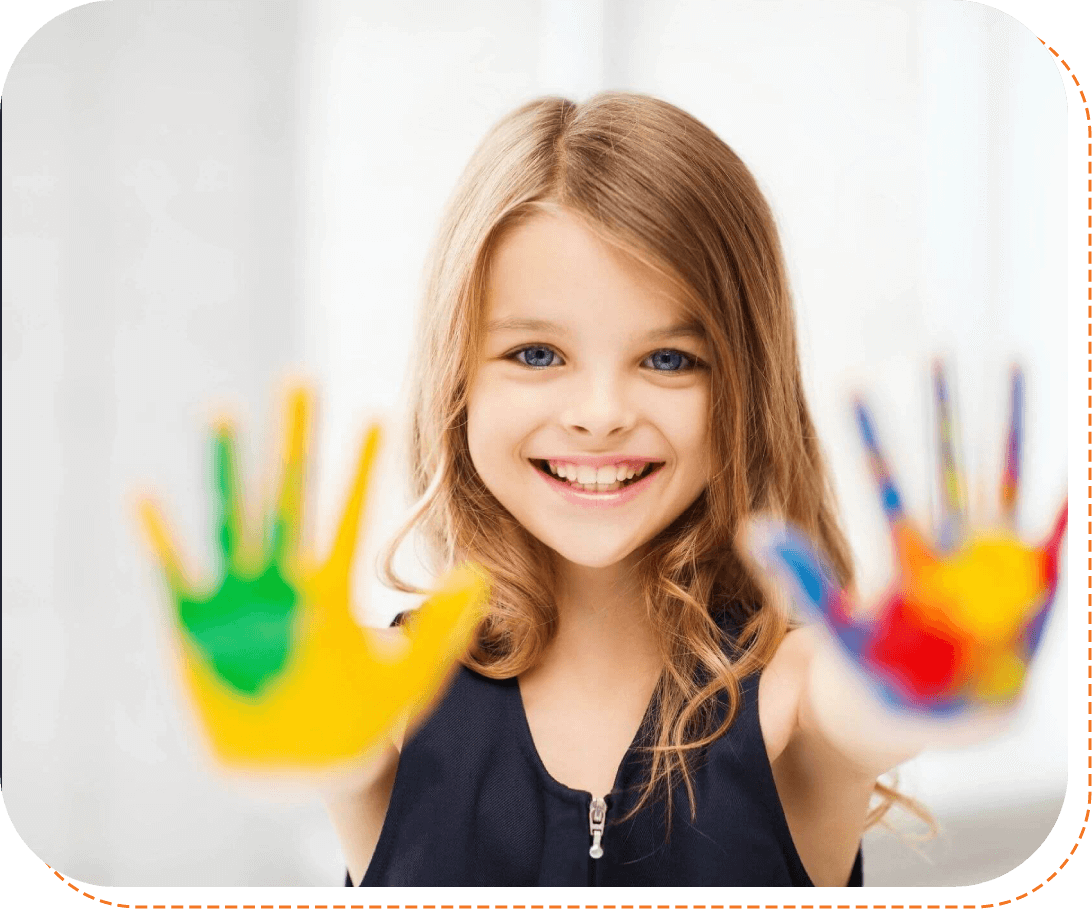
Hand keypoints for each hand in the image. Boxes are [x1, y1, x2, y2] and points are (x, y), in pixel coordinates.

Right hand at [135, 382, 490, 779]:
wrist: (306, 768)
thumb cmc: (362, 721)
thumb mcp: (413, 677)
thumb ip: (443, 629)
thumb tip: (479, 573)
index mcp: (333, 587)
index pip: (349, 512)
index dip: (362, 467)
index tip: (377, 415)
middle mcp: (285, 581)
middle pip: (291, 496)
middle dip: (295, 440)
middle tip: (299, 379)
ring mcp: (240, 600)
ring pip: (234, 520)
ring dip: (229, 467)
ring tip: (226, 413)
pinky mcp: (196, 628)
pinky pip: (176, 575)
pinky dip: (161, 538)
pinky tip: (146, 495)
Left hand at [739, 361, 1066, 732]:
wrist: (921, 725)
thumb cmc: (870, 675)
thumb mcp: (835, 627)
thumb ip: (800, 578)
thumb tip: (753, 526)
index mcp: (899, 553)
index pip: (882, 479)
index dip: (868, 433)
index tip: (848, 378)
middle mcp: (945, 548)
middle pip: (944, 463)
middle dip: (942, 408)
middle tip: (934, 346)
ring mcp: (991, 565)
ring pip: (999, 480)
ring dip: (1005, 425)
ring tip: (1009, 362)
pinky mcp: (1031, 591)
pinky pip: (1052, 536)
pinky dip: (1060, 503)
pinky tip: (1067, 465)